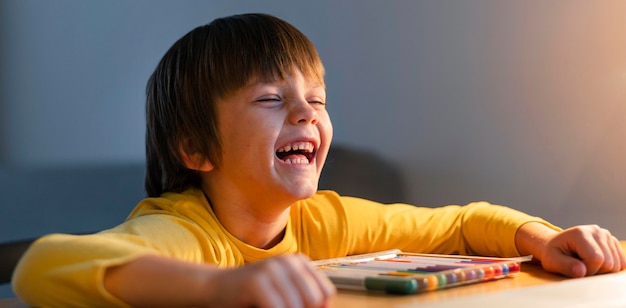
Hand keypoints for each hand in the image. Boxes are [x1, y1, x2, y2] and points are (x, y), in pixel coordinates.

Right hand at [207, 254, 335, 307]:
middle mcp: (288, 261)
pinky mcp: (256, 281)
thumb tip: (327, 307)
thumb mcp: (284, 293)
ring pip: (297, 306)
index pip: (325, 293)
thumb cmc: (251, 295)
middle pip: (314, 300)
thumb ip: (306, 298)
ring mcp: (272, 269)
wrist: (215, 288)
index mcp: (299, 262)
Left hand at [538, 225, 625, 277]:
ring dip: (602, 270)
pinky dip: (609, 268)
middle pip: (609, 263)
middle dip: (595, 271)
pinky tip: (595, 262)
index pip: (596, 259)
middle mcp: (596, 231)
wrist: (555, 245)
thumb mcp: (551, 261)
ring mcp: (606, 235)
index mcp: (580, 233)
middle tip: (580, 266)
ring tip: (586, 263)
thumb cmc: (552, 253)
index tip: (575, 268)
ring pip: (617, 265)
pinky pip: (621, 263)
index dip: (588, 270)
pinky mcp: (612, 241)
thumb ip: (565, 266)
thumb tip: (582, 272)